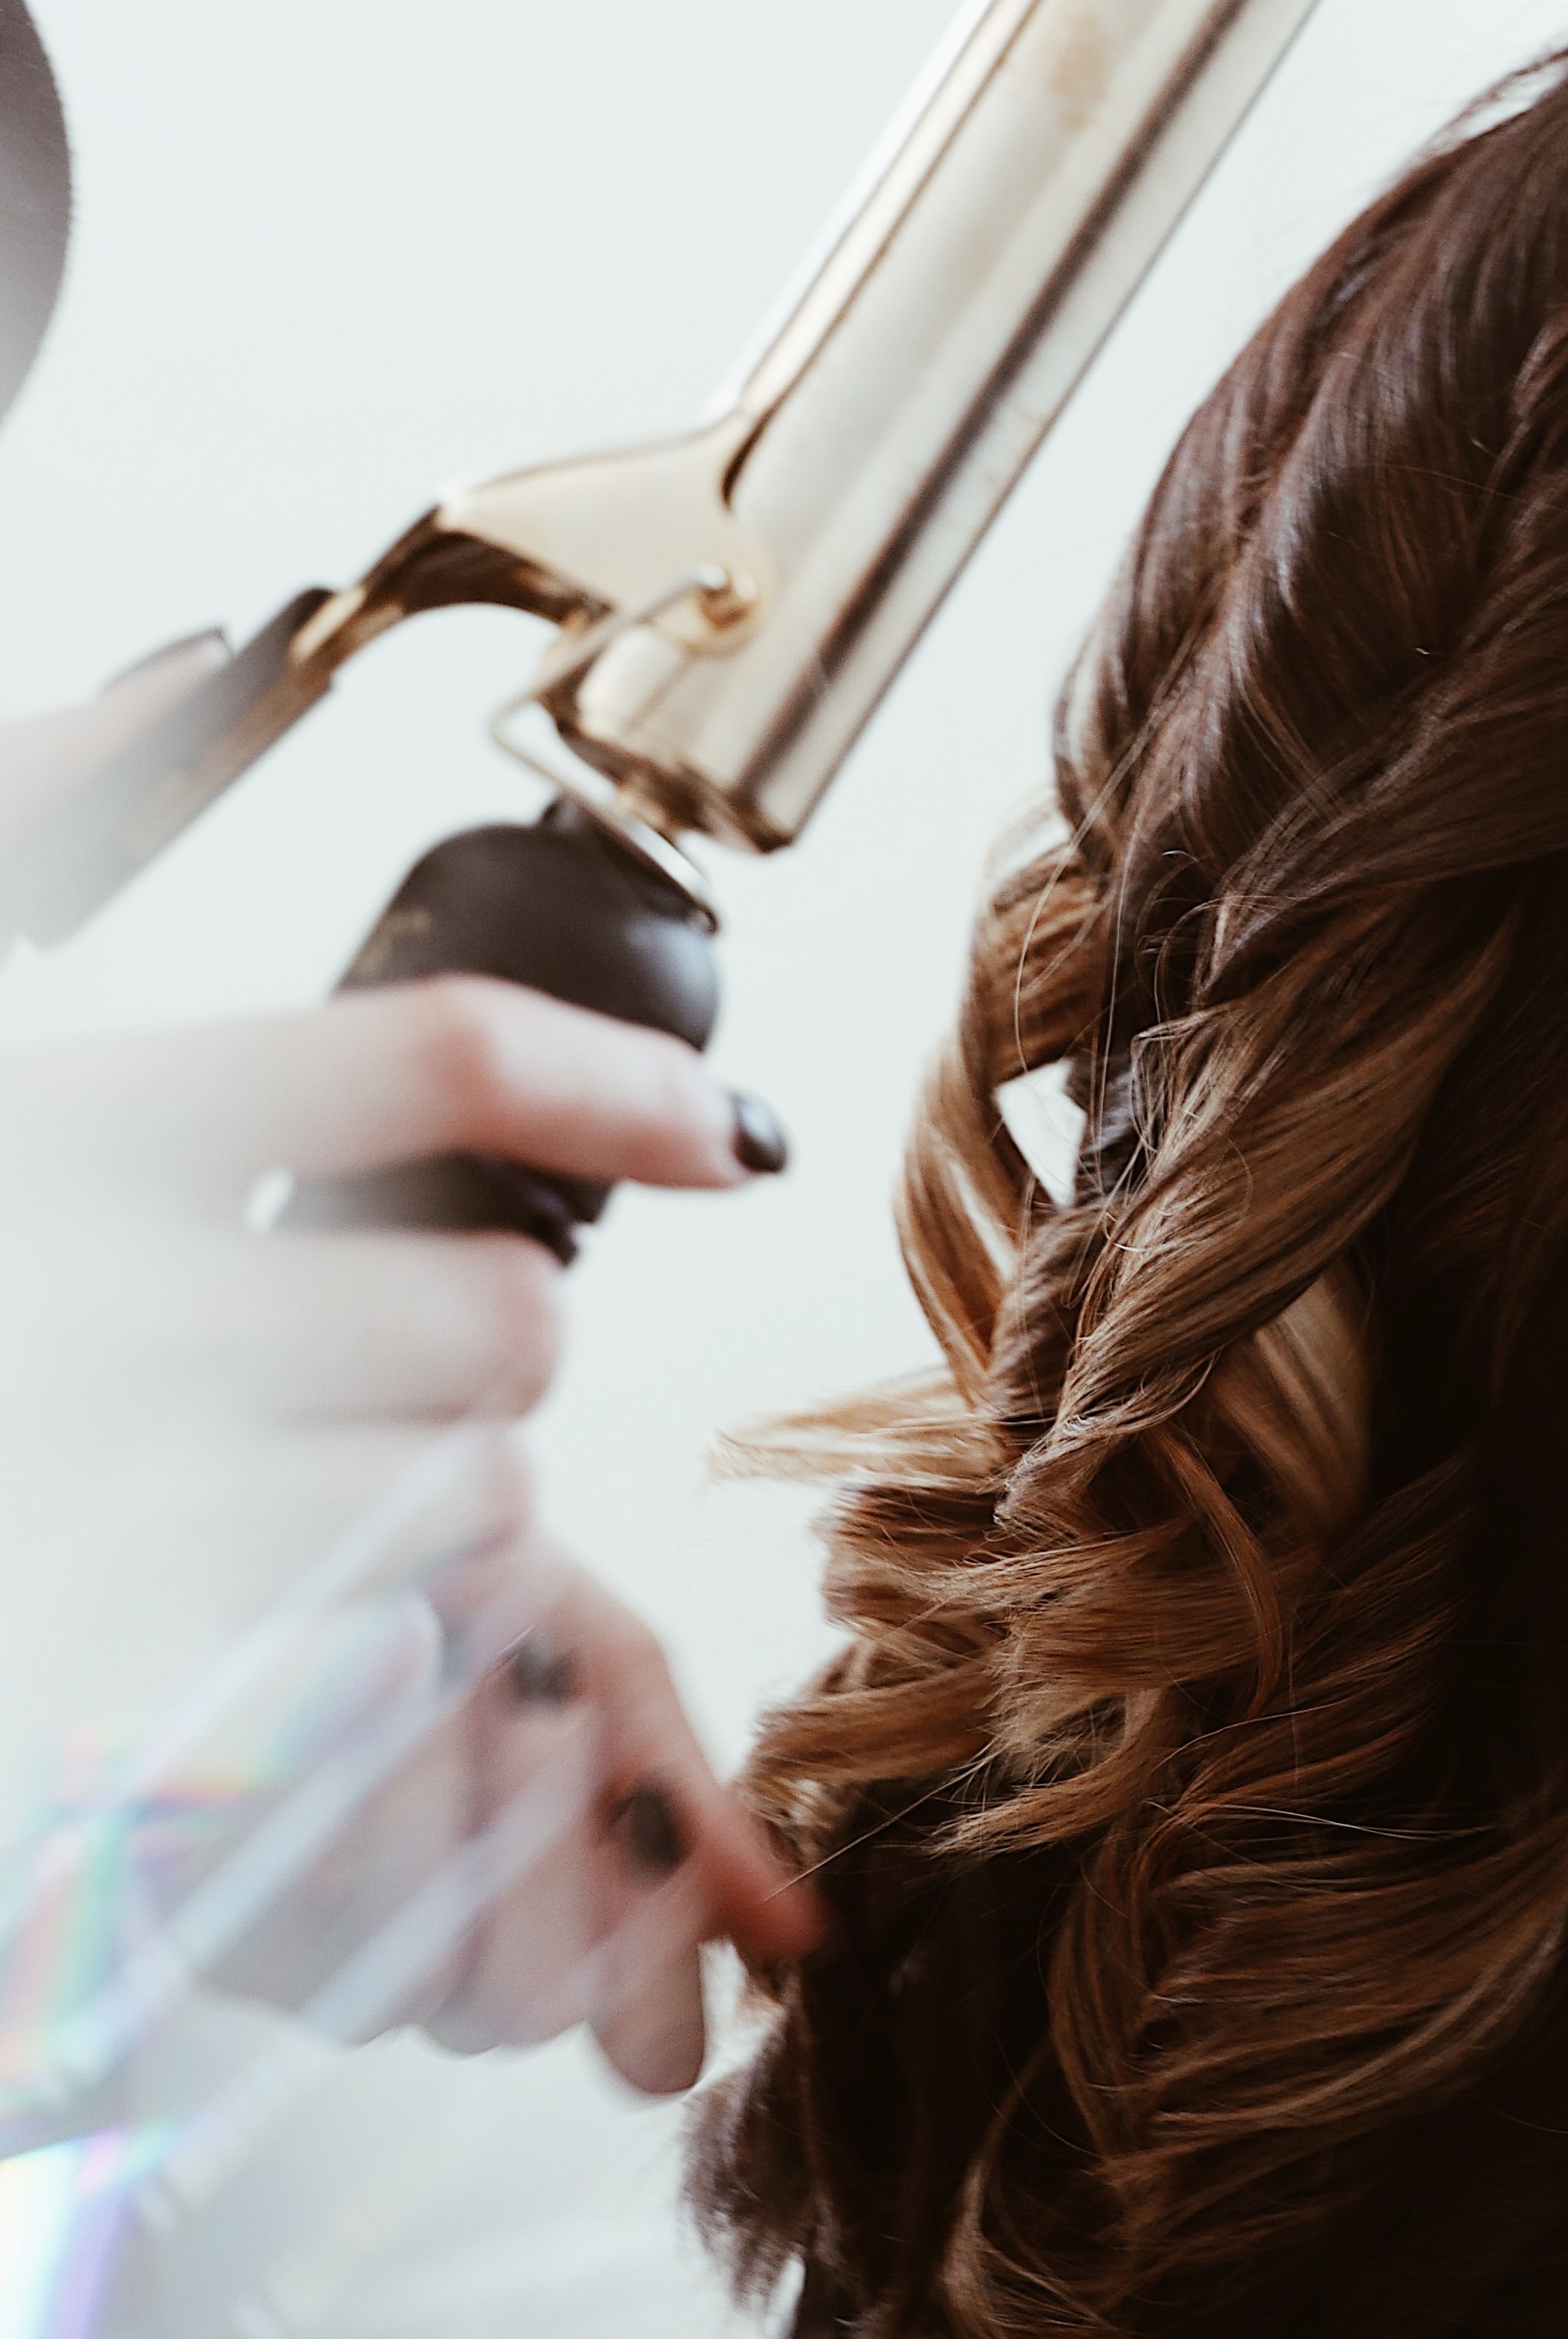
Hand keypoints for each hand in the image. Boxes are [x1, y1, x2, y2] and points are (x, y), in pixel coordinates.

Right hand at [0, 679, 785, 1787]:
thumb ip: (24, 797)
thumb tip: (195, 655)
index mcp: (49, 1130)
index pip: (429, 1064)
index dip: (625, 1082)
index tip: (726, 1129)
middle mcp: (80, 1322)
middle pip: (490, 1323)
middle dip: (502, 1339)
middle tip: (415, 1345)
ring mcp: (88, 1521)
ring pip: (456, 1512)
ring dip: (447, 1498)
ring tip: (323, 1474)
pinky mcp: (95, 1683)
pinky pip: (359, 1672)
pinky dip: (374, 1642)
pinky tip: (283, 1601)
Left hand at [204, 1548, 819, 2097]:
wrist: (313, 1529)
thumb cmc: (476, 1601)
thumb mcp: (607, 1673)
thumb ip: (690, 1801)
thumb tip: (789, 1932)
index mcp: (561, 1944)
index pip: (637, 2024)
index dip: (655, 1920)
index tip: (637, 1785)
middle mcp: (441, 1988)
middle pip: (529, 2003)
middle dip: (551, 1831)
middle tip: (540, 1693)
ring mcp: (321, 1974)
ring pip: (409, 1966)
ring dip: (443, 1786)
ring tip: (434, 1645)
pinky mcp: (207, 1925)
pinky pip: (286, 1895)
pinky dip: (337, 1762)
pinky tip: (357, 1661)